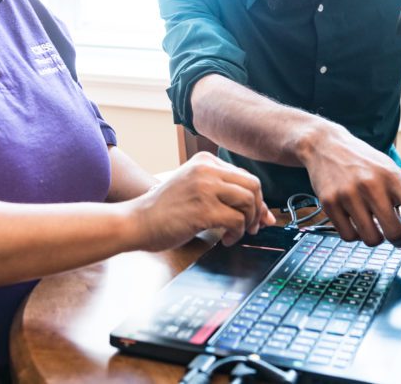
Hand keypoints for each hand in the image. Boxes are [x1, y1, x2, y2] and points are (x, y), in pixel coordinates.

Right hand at [124, 152, 275, 251]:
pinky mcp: (203, 209)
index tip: (259, 216)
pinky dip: (237, 234)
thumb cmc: (164, 210)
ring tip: (236, 233)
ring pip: (249, 201)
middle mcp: (206, 169)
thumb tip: (263, 213)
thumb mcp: (194, 188)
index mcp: (205, 161)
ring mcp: (204, 188)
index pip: (245, 176)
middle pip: (253, 186)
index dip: (257, 199)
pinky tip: (226, 239)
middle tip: (252, 226)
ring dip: (248, 222)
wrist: (138, 221)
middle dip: (258, 209)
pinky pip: (237, 220)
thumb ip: (223, 193)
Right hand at [299, 124, 400, 246]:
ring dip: (374, 238)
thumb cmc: (360, 160)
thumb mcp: (386, 168)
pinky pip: (348, 236)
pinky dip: (354, 235)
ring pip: (371, 238)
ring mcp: (348, 195)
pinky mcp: (329, 203)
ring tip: (372, 225)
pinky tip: (353, 221)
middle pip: (393, 231)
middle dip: (398, 239)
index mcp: (389, 175)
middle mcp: (370, 184)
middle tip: (397, 236)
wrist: (324, 145)